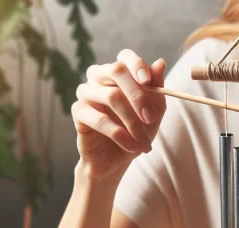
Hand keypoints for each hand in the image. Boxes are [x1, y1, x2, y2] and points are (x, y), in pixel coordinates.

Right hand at [71, 50, 167, 177]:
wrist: (118, 159)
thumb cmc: (136, 131)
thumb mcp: (154, 112)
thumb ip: (157, 88)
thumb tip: (159, 63)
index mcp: (118, 73)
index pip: (124, 56)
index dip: (136, 64)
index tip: (148, 81)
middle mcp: (99, 78)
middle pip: (116, 70)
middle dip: (138, 95)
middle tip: (151, 118)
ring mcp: (86, 92)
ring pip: (111, 96)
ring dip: (133, 122)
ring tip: (144, 143)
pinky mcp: (78, 112)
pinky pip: (99, 119)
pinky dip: (119, 134)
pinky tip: (131, 147)